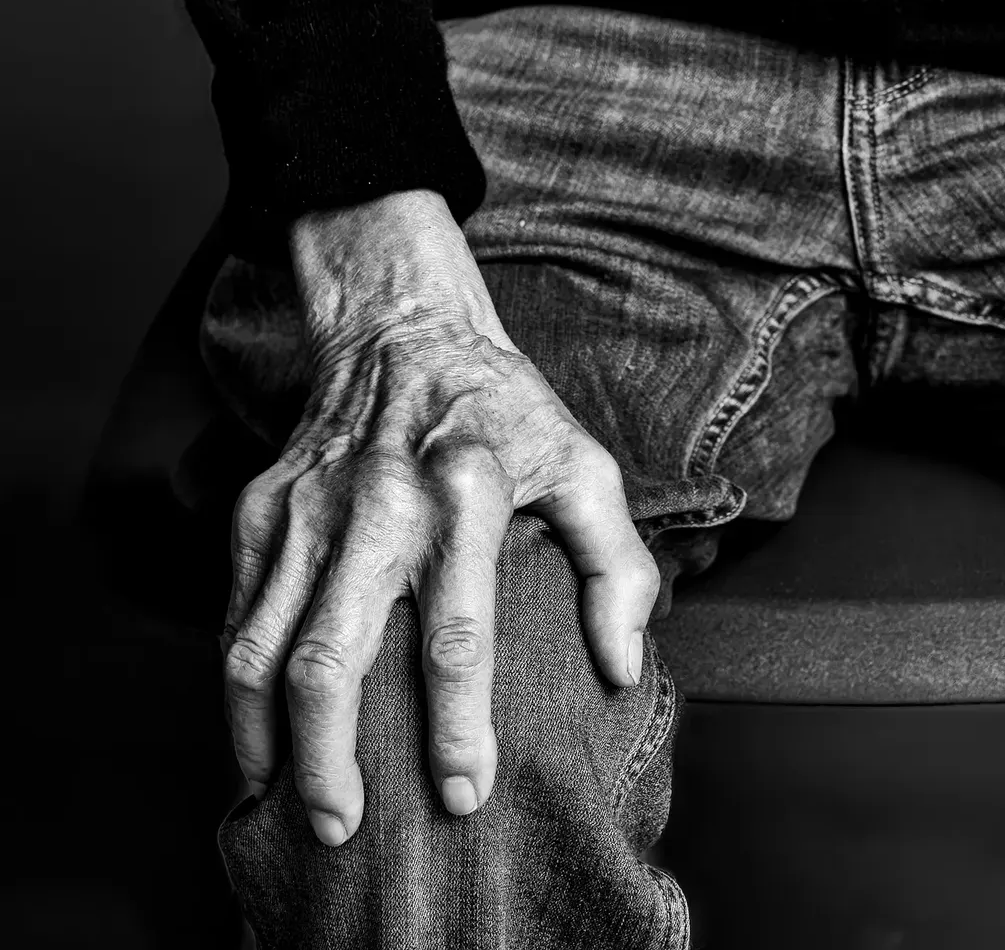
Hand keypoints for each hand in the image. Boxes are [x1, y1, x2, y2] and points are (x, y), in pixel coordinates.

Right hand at [221, 188, 657, 848]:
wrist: (402, 322)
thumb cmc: (501, 407)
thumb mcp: (581, 461)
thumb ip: (615, 563)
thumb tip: (622, 666)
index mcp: (467, 491)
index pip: (457, 635)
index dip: (458, 729)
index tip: (463, 794)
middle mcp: (378, 503)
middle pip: (331, 660)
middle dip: (329, 763)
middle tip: (344, 828)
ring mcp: (306, 508)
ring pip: (260, 650)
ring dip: (268, 742)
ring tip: (289, 801)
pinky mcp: (258, 509)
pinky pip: (235, 617)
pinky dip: (238, 690)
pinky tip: (261, 736)